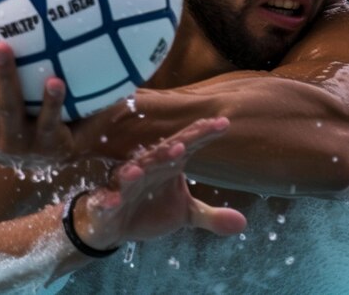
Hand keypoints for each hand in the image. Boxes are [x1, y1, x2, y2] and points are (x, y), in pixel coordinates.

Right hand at [71, 117, 246, 251]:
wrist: (114, 224)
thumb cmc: (151, 208)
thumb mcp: (184, 213)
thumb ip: (211, 216)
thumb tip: (242, 222)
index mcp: (168, 165)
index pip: (187, 145)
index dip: (203, 135)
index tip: (223, 124)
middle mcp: (147, 169)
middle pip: (159, 155)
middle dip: (170, 148)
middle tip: (184, 144)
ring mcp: (124, 185)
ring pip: (130, 173)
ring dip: (137, 168)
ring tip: (142, 168)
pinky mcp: (105, 203)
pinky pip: (105, 200)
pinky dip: (107, 199)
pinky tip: (112, 200)